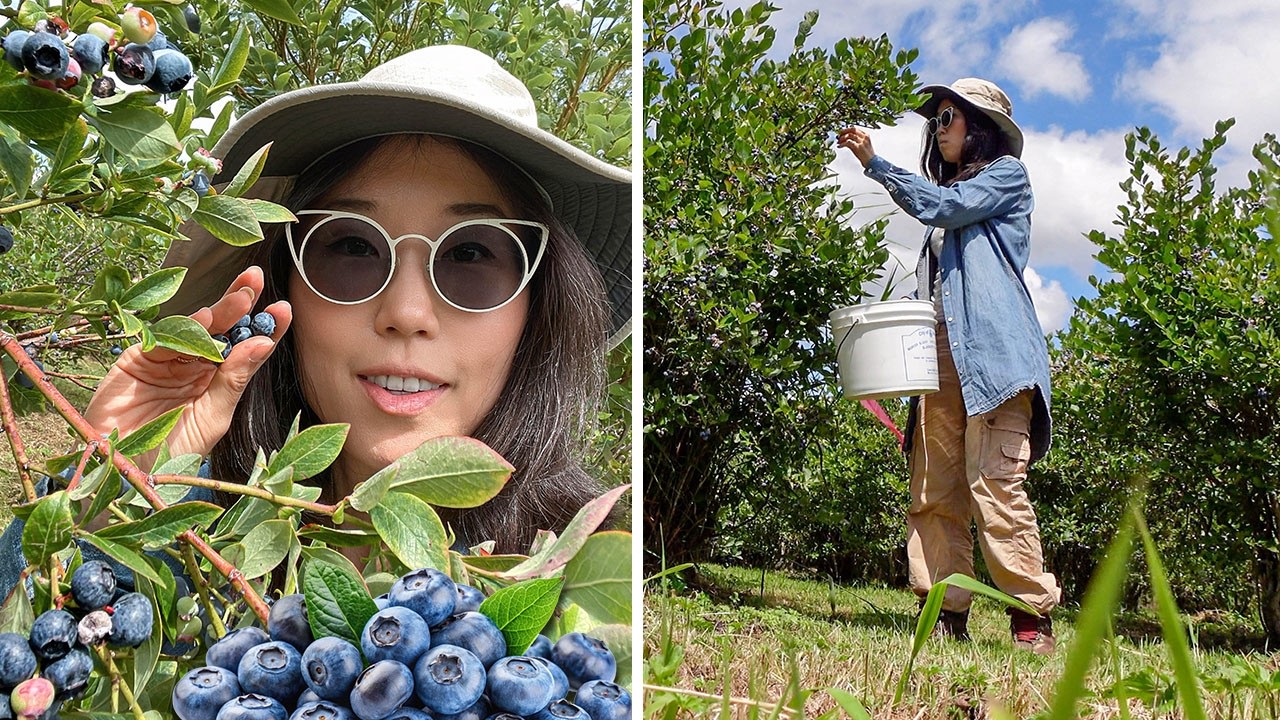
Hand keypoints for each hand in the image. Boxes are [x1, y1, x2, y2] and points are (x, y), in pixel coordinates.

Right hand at [84, 266, 292, 467]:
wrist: (124, 474)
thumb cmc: (172, 454)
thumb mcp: (212, 418)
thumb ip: (234, 381)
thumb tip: (263, 344)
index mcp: (218, 382)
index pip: (245, 350)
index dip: (263, 329)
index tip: (283, 310)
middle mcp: (195, 367)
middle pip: (221, 330)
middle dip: (239, 305)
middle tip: (257, 280)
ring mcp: (166, 361)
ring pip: (194, 329)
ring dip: (218, 312)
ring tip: (241, 299)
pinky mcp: (137, 360)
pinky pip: (163, 339)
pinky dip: (183, 330)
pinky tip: (204, 320)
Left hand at [837, 126, 874, 167]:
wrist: (872, 162)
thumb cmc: (867, 155)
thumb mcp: (864, 144)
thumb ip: (857, 140)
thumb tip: (847, 139)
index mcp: (866, 135)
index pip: (855, 129)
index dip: (847, 129)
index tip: (842, 132)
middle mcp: (864, 137)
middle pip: (852, 130)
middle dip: (844, 131)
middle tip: (838, 135)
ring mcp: (861, 142)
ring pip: (849, 135)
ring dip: (842, 138)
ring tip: (838, 142)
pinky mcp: (858, 147)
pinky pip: (848, 142)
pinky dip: (842, 144)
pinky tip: (839, 146)